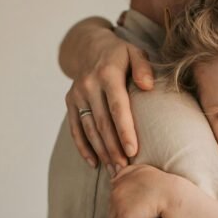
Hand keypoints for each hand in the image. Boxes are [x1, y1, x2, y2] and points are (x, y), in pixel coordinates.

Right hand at [66, 26, 153, 168]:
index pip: (117, 107)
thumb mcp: (134, 52)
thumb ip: (143, 67)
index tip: (133, 151)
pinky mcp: (69, 102)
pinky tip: (94, 163)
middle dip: (113, 148)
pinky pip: (75, 128)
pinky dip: (83, 147)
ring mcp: (77, 94)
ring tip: (115, 171)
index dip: (124, 130)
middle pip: (102, 123)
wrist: (88, 46)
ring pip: (89, 129)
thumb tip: (148, 86)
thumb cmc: (120, 54)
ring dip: (101, 152)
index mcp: (107, 73)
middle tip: (125, 170)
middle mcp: (89, 85)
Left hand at [109, 164, 173, 217]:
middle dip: (123, 209)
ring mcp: (118, 202)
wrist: (172, 196)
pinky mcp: (123, 216)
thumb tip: (115, 167)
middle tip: (140, 211)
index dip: (125, 198)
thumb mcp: (145, 171)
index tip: (138, 201)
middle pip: (112, 204)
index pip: (115, 189)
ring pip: (113, 216)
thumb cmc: (164, 185)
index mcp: (123, 177)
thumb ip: (129, 171)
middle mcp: (117, 188)